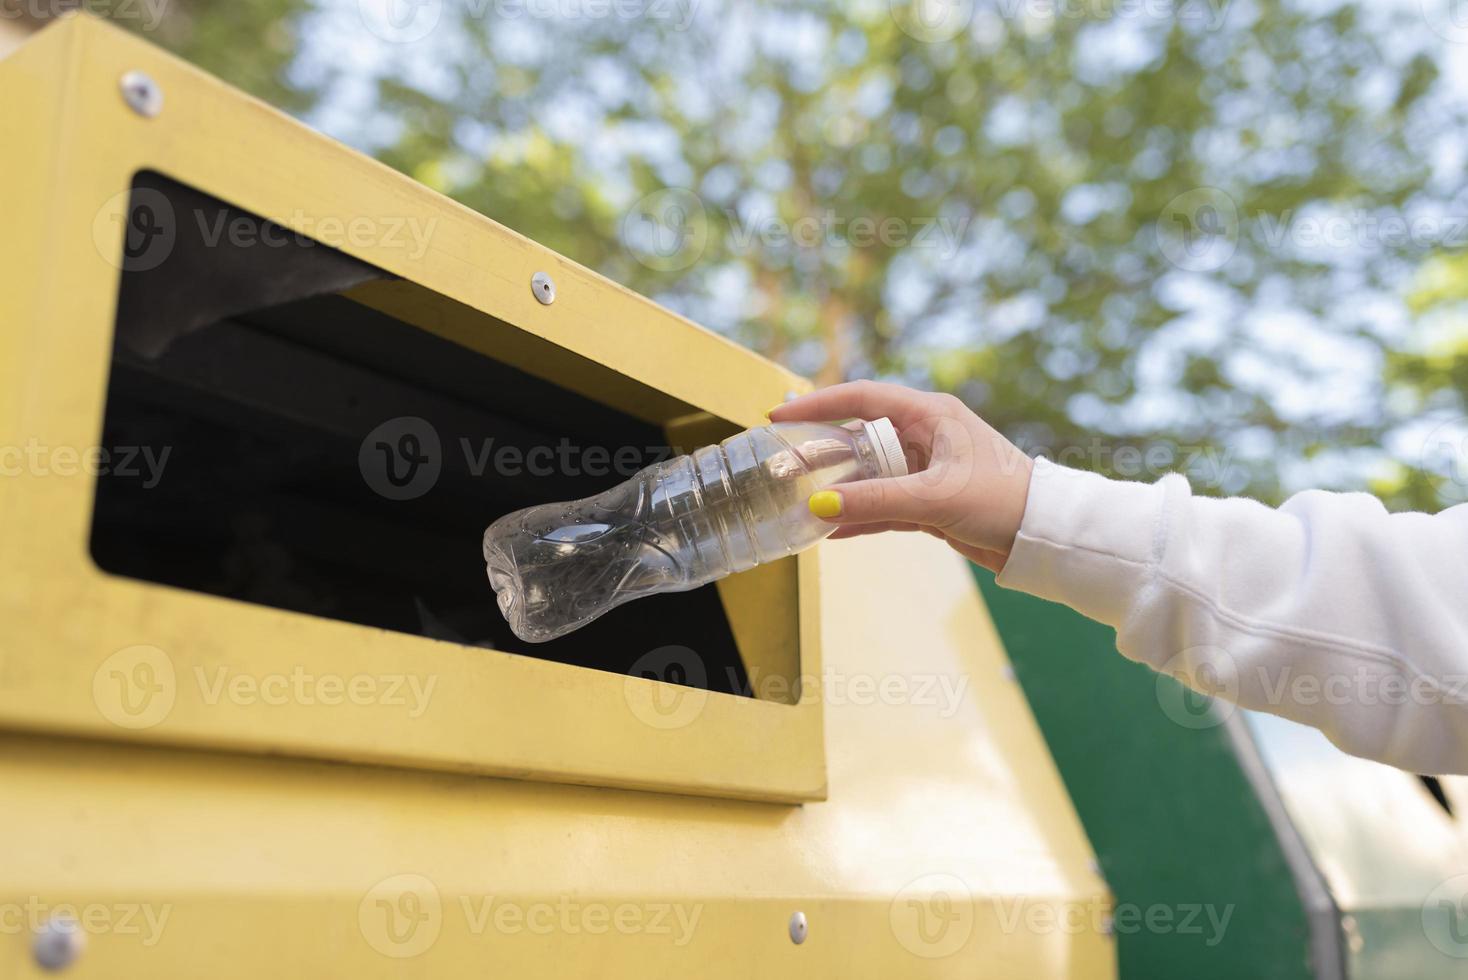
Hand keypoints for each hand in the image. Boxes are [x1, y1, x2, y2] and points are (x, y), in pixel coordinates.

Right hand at [769, 381, 1033, 572]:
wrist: (1043, 535)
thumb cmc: (1002, 500)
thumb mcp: (935, 498)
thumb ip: (876, 501)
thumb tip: (820, 506)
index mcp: (931, 415)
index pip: (862, 398)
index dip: (819, 403)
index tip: (781, 413)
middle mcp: (926, 436)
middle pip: (860, 436)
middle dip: (822, 451)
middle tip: (783, 464)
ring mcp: (927, 469)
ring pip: (870, 474)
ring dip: (840, 489)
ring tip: (799, 501)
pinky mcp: (931, 501)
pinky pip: (885, 504)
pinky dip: (862, 515)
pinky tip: (833, 531)